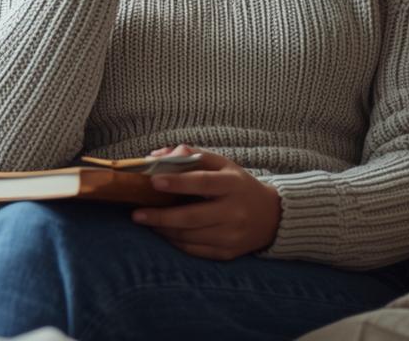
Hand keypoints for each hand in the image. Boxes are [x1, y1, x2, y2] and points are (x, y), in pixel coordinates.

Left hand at [130, 144, 282, 260]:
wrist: (271, 216)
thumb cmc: (238, 185)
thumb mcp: (222, 164)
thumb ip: (192, 156)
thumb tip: (157, 156)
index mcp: (233, 184)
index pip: (203, 182)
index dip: (178, 182)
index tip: (154, 181)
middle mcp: (235, 211)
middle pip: (193, 217)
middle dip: (161, 216)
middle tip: (137, 214)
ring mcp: (232, 235)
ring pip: (190, 236)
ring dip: (164, 230)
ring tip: (146, 221)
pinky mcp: (228, 253)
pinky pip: (195, 250)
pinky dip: (176, 242)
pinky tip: (164, 232)